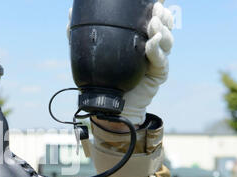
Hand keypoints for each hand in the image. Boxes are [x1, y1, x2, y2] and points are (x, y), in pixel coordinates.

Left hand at [67, 1, 174, 130]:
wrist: (108, 106)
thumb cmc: (101, 79)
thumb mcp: (88, 54)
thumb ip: (80, 35)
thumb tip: (70, 14)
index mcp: (138, 39)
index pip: (152, 19)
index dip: (155, 9)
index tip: (153, 1)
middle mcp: (151, 47)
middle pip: (165, 26)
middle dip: (163, 16)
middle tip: (155, 9)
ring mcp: (156, 60)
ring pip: (167, 41)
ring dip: (162, 30)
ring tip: (153, 23)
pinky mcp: (158, 74)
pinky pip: (161, 60)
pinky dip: (156, 50)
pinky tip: (151, 43)